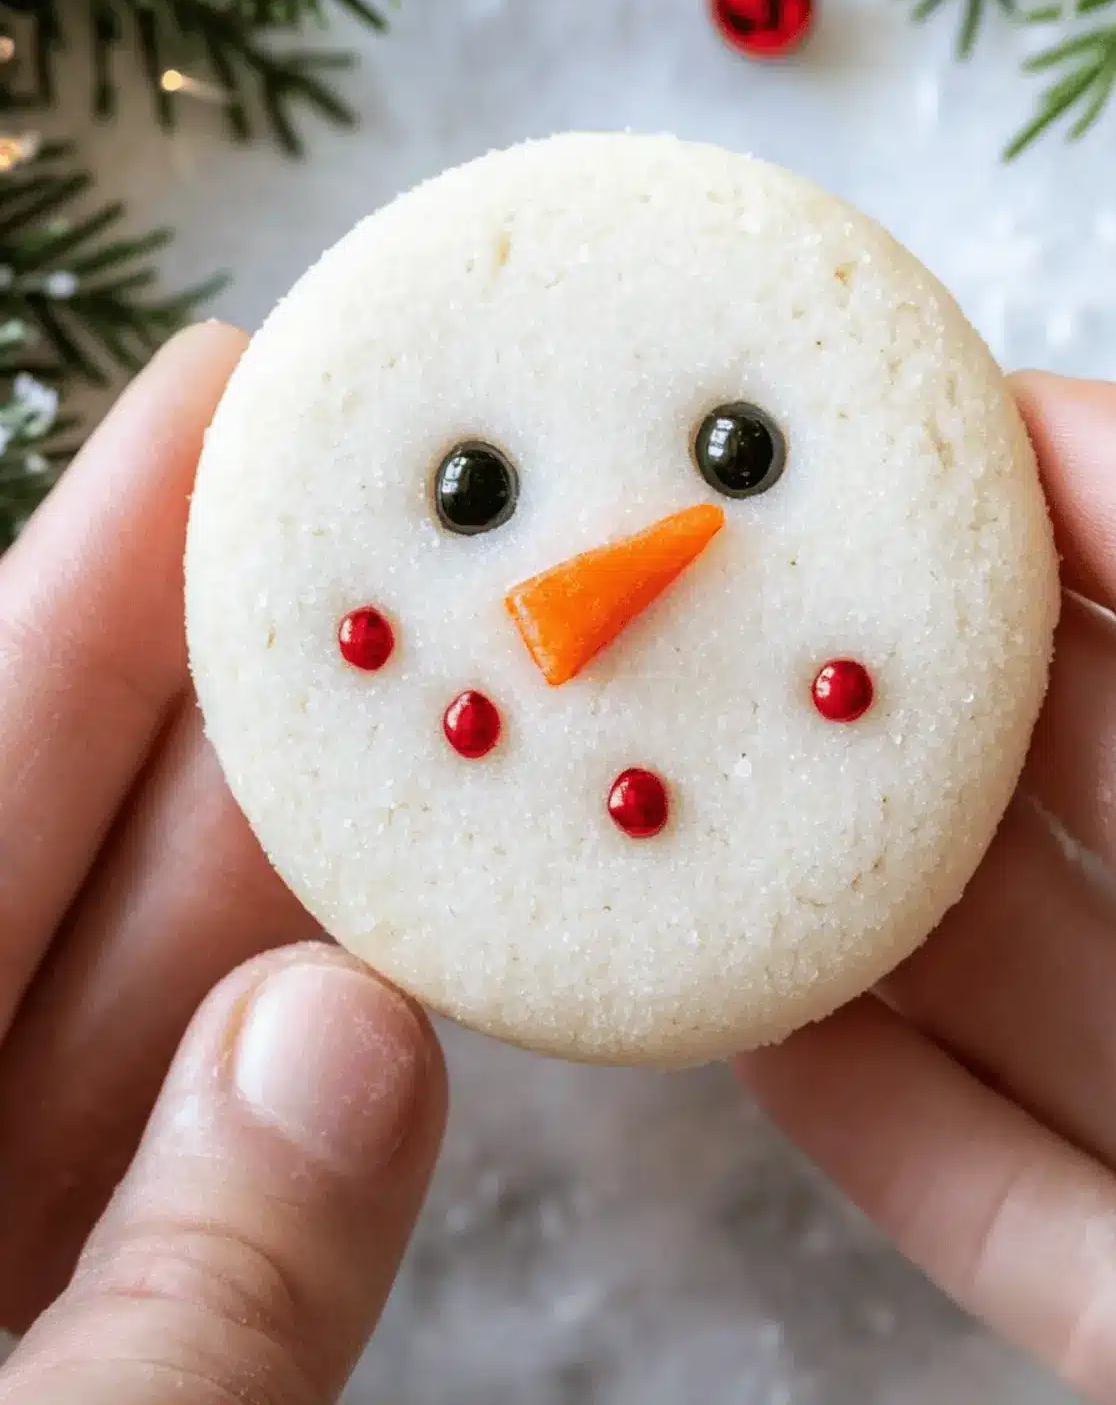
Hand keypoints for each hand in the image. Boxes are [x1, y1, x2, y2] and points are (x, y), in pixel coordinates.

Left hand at [0, 324, 445, 1402]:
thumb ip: (175, 1308)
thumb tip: (343, 1042)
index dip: (88, 570)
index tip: (220, 390)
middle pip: (80, 835)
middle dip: (247, 662)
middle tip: (410, 499)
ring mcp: (8, 1237)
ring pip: (178, 987)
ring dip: (330, 842)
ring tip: (482, 674)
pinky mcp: (112, 1319)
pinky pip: (232, 1145)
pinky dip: (335, 1046)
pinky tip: (441, 937)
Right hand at [738, 373, 1115, 1404]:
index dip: (1067, 486)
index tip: (897, 433)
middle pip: (1109, 785)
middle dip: (913, 706)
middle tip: (735, 629)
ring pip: (1057, 1013)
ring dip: (871, 932)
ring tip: (702, 827)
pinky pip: (1049, 1233)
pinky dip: (908, 1143)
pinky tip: (767, 1045)